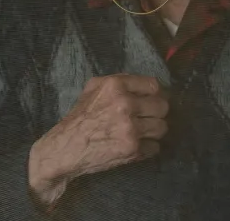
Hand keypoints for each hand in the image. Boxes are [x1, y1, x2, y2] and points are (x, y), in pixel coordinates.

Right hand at [28, 74, 168, 204]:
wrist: (66, 148)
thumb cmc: (80, 117)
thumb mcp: (93, 88)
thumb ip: (118, 81)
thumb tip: (144, 84)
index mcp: (115, 85)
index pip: (153, 85)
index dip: (155, 93)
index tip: (152, 100)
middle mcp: (125, 104)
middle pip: (162, 106)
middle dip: (156, 113)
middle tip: (148, 118)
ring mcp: (130, 128)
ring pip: (162, 127)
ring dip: (154, 131)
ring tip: (142, 133)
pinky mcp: (133, 149)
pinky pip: (155, 147)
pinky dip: (148, 148)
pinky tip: (136, 146)